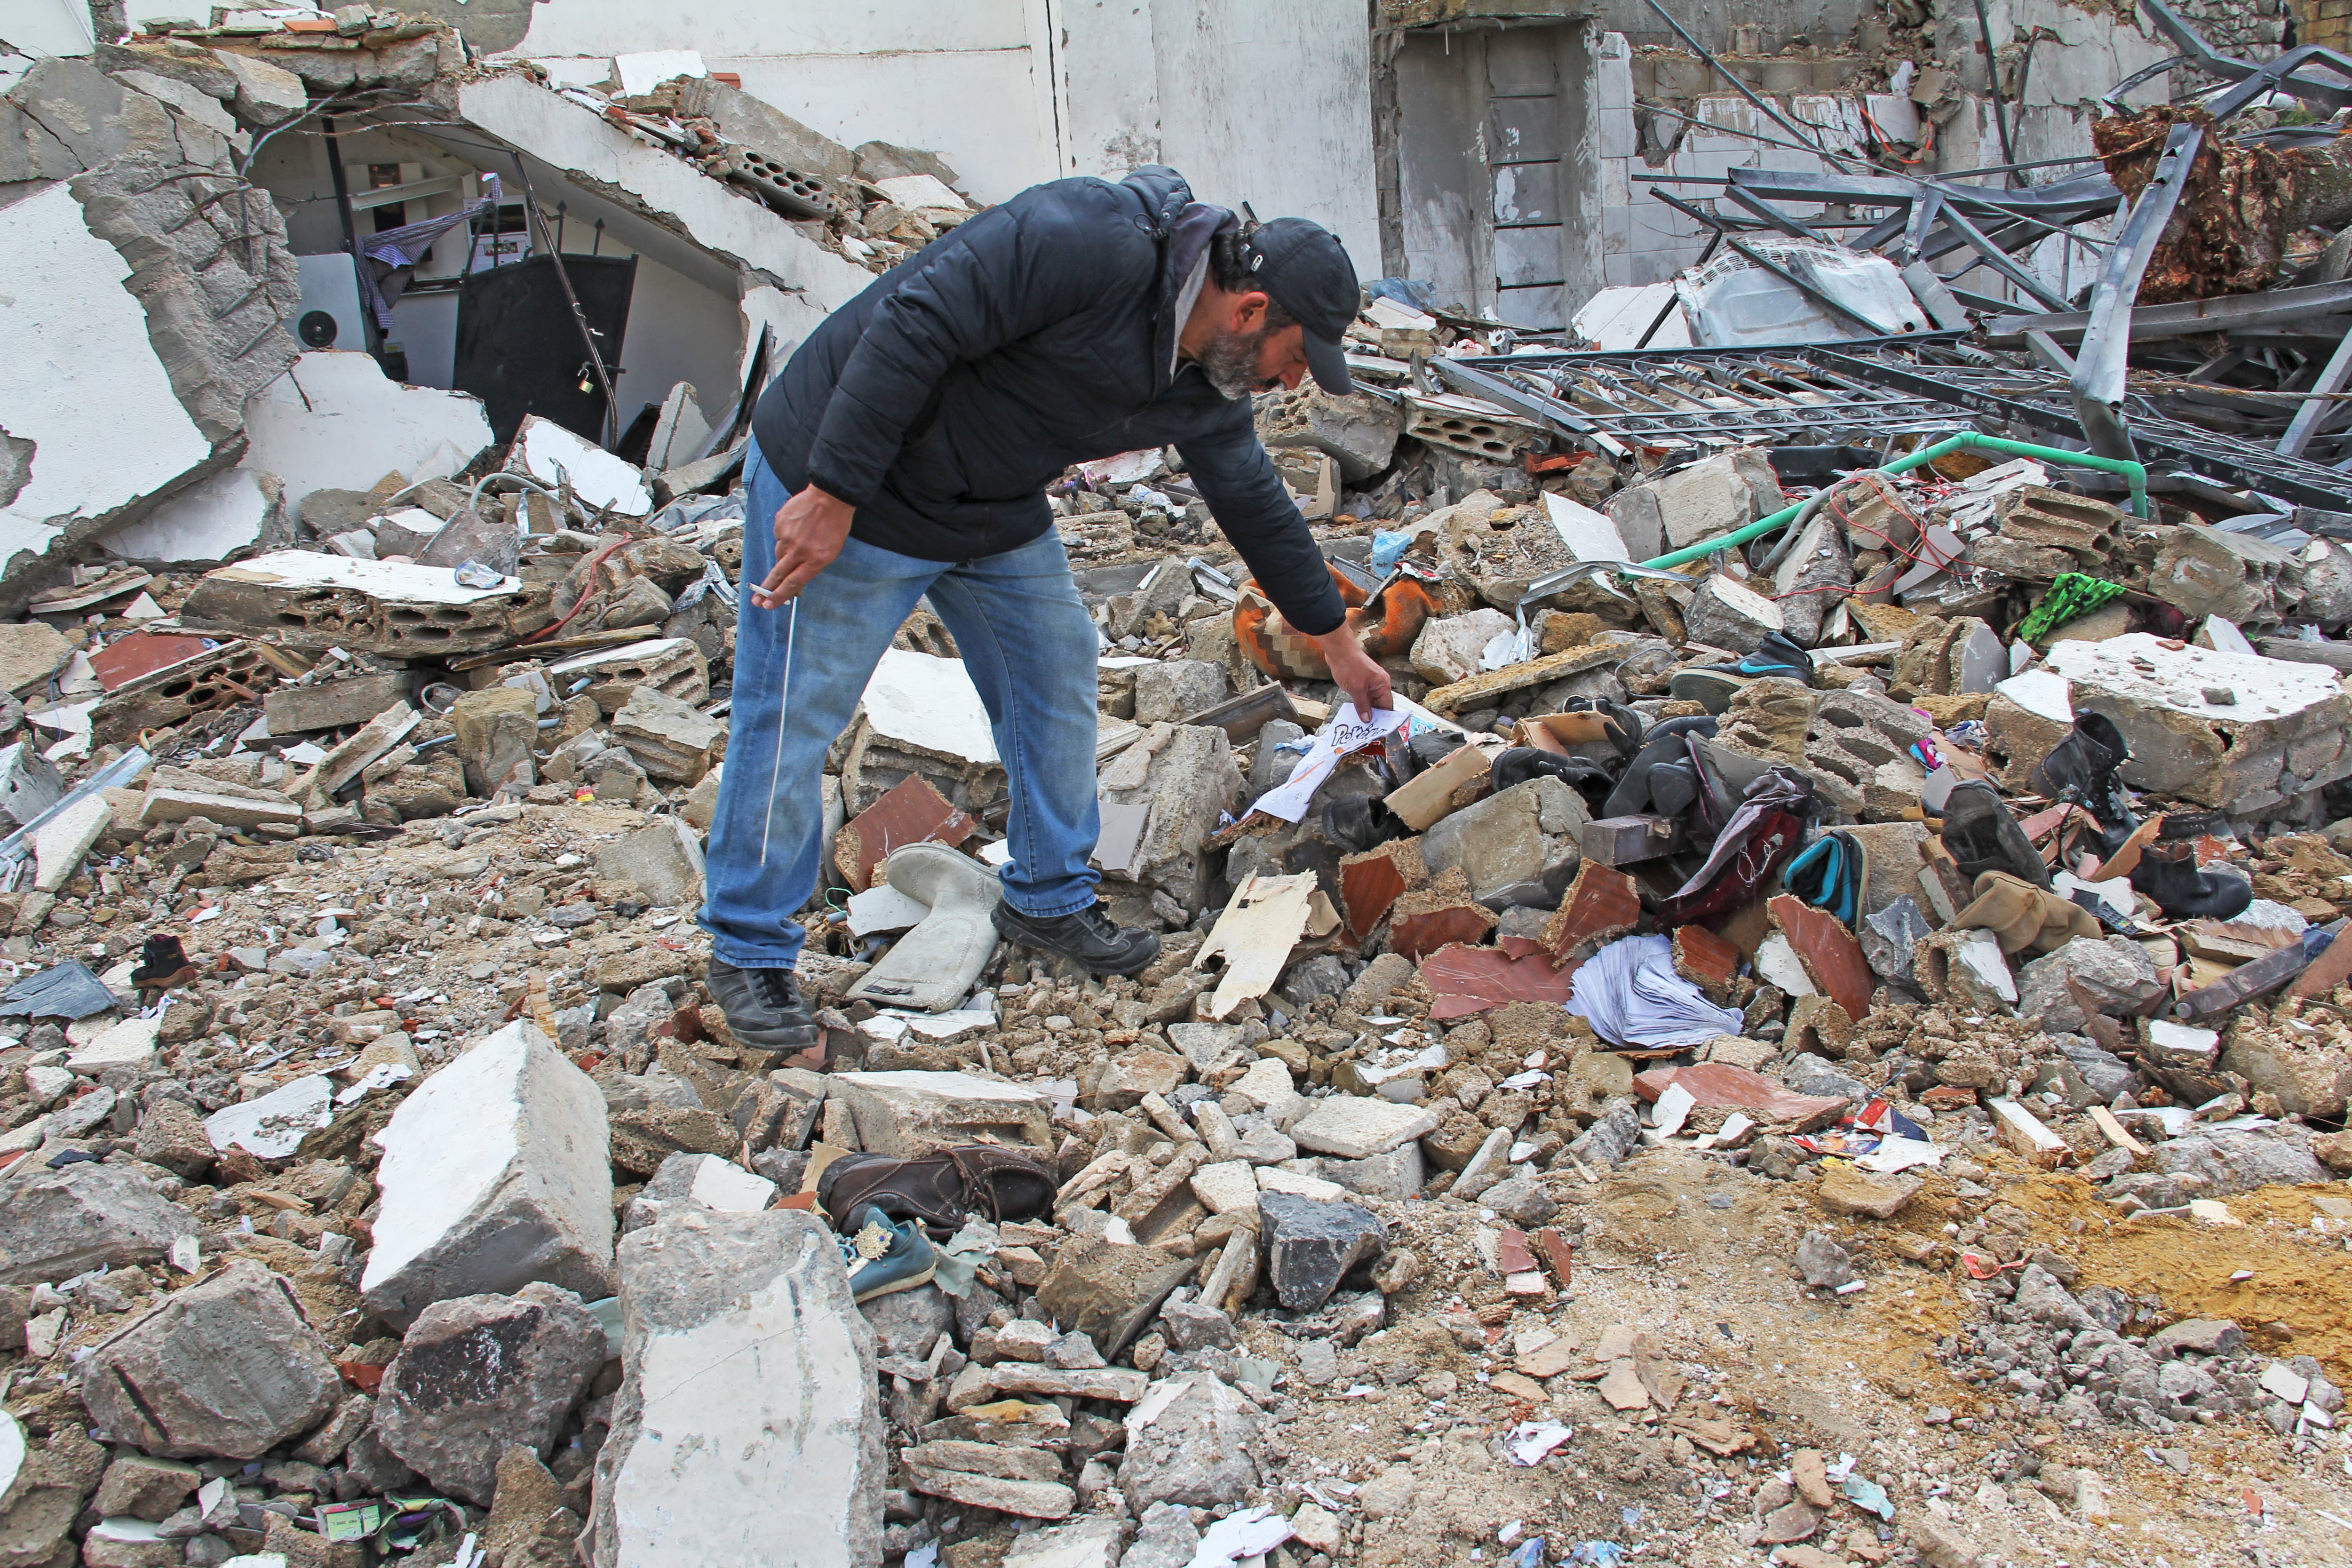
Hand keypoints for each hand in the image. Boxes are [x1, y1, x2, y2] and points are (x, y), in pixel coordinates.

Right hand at [751, 485, 853, 608]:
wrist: (830, 497)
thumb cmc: (835, 525)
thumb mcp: (830, 552)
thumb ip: (811, 567)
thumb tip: (796, 584)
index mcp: (815, 560)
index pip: (792, 583)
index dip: (778, 596)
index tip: (768, 605)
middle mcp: (799, 550)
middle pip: (778, 574)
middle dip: (766, 590)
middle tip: (756, 601)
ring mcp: (787, 536)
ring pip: (779, 553)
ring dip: (783, 555)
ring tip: (796, 544)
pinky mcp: (780, 524)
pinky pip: (779, 536)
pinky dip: (785, 536)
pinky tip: (796, 528)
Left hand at [1314, 629, 1393, 719]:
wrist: (1339, 650)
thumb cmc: (1349, 665)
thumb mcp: (1356, 690)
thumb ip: (1362, 706)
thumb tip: (1367, 718)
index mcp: (1383, 684)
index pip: (1387, 706)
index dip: (1383, 718)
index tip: (1378, 729)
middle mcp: (1379, 682)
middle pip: (1379, 703)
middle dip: (1373, 715)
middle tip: (1366, 728)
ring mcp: (1370, 681)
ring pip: (1370, 700)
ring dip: (1365, 709)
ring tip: (1359, 721)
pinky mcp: (1361, 680)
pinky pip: (1363, 695)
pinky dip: (1359, 702)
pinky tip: (1354, 710)